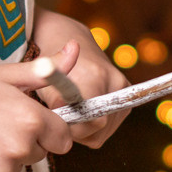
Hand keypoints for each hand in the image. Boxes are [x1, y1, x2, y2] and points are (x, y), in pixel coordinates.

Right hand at [0, 65, 72, 171]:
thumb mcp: (5, 75)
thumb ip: (47, 70)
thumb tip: (75, 51)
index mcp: (31, 118)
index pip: (64, 138)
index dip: (49, 129)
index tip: (30, 122)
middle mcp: (20, 147)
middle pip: (41, 153)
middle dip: (26, 141)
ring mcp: (1, 170)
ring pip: (18, 167)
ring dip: (5, 156)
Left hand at [31, 12, 130, 146]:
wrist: (67, 39)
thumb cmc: (51, 66)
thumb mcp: (43, 83)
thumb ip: (55, 104)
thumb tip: (63, 124)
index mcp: (94, 77)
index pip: (92, 122)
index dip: (73, 129)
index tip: (58, 122)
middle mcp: (115, 82)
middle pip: (99, 130)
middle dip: (76, 130)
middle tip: (61, 118)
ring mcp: (124, 89)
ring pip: (103, 132)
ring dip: (84, 130)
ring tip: (71, 112)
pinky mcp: (128, 94)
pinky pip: (109, 126)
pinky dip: (92, 126)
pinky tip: (82, 112)